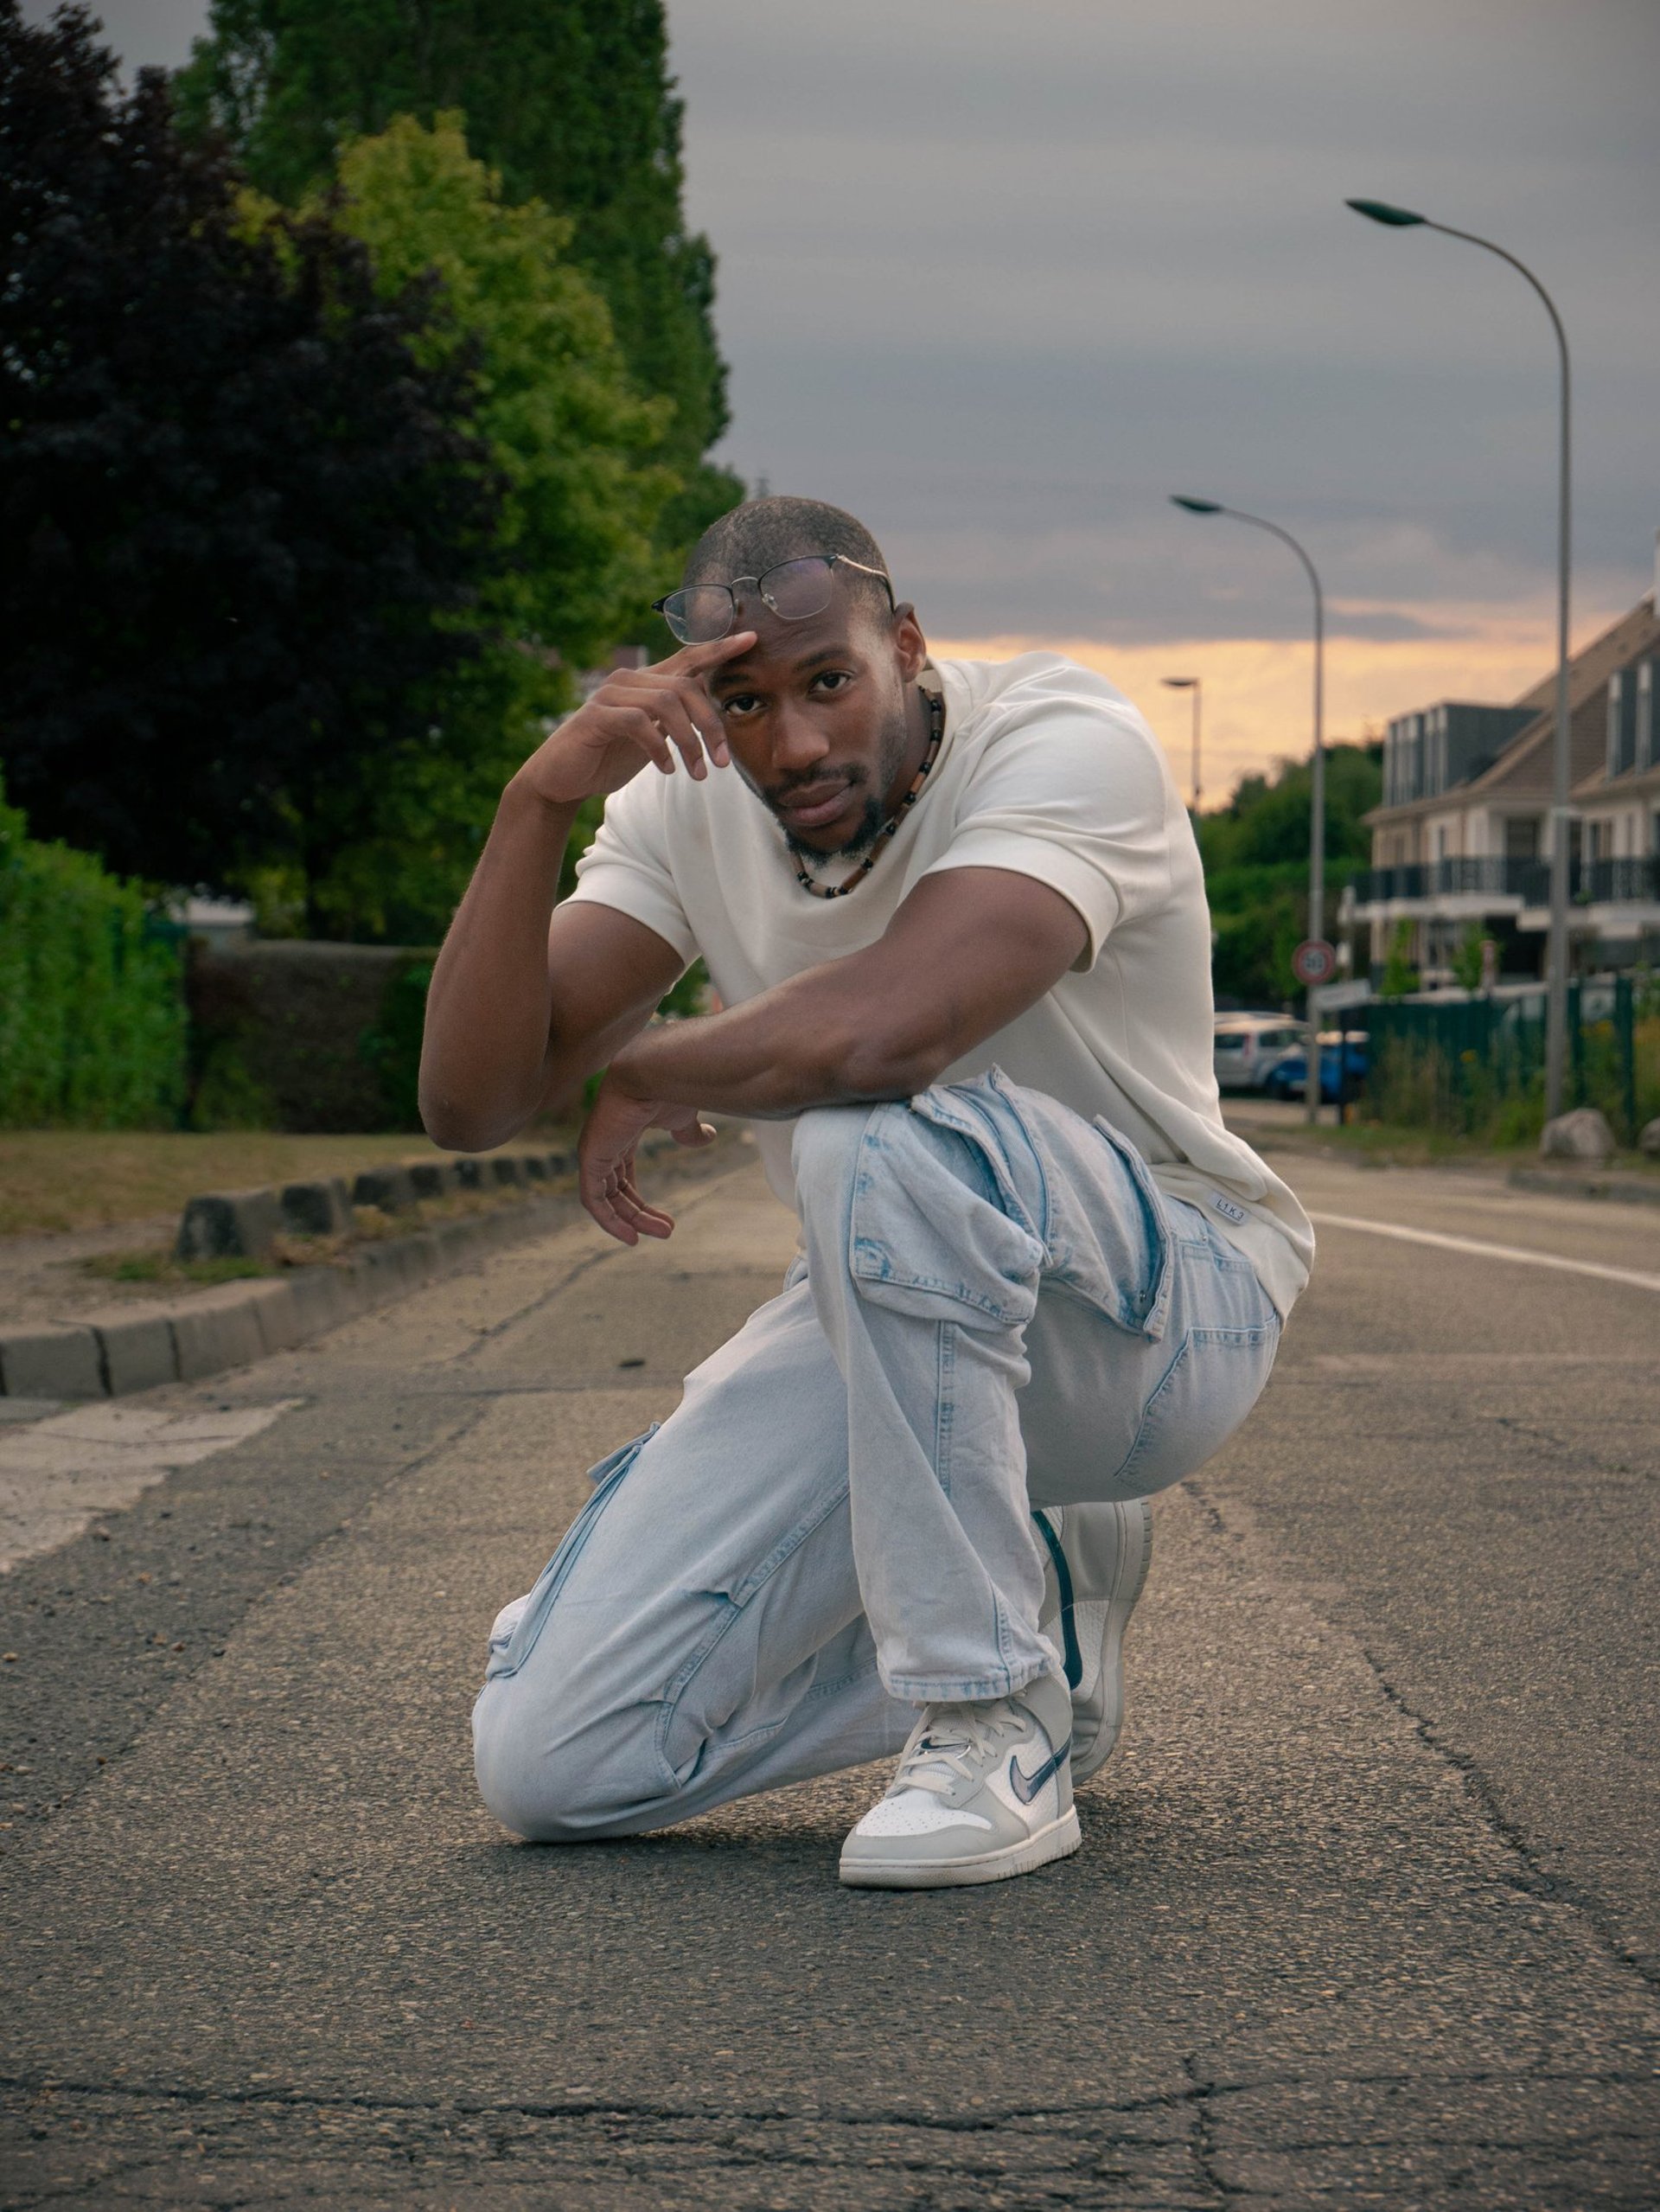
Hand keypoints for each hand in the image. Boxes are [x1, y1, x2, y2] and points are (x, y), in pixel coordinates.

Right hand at [513, 632, 756, 808]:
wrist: (562, 779)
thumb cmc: (608, 757)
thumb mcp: (651, 737)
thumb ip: (673, 719)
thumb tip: (708, 710)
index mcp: (645, 683)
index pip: (687, 658)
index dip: (718, 648)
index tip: (751, 639)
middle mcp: (628, 681)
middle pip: (686, 686)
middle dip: (711, 725)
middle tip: (721, 763)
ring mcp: (609, 696)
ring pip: (666, 704)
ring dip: (689, 742)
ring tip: (697, 773)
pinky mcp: (595, 717)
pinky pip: (638, 724)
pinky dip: (659, 749)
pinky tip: (666, 769)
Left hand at [578, 1072, 715, 1245]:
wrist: (657, 1072)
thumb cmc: (668, 1087)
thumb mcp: (681, 1117)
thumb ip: (688, 1131)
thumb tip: (706, 1136)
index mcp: (621, 1135)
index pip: (623, 1177)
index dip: (639, 1203)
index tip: (665, 1223)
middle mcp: (604, 1144)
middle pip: (616, 1191)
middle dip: (639, 1215)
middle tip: (667, 1231)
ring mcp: (594, 1150)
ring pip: (605, 1199)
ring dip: (630, 1220)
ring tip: (661, 1233)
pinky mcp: (590, 1156)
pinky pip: (593, 1198)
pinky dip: (608, 1220)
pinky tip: (631, 1234)